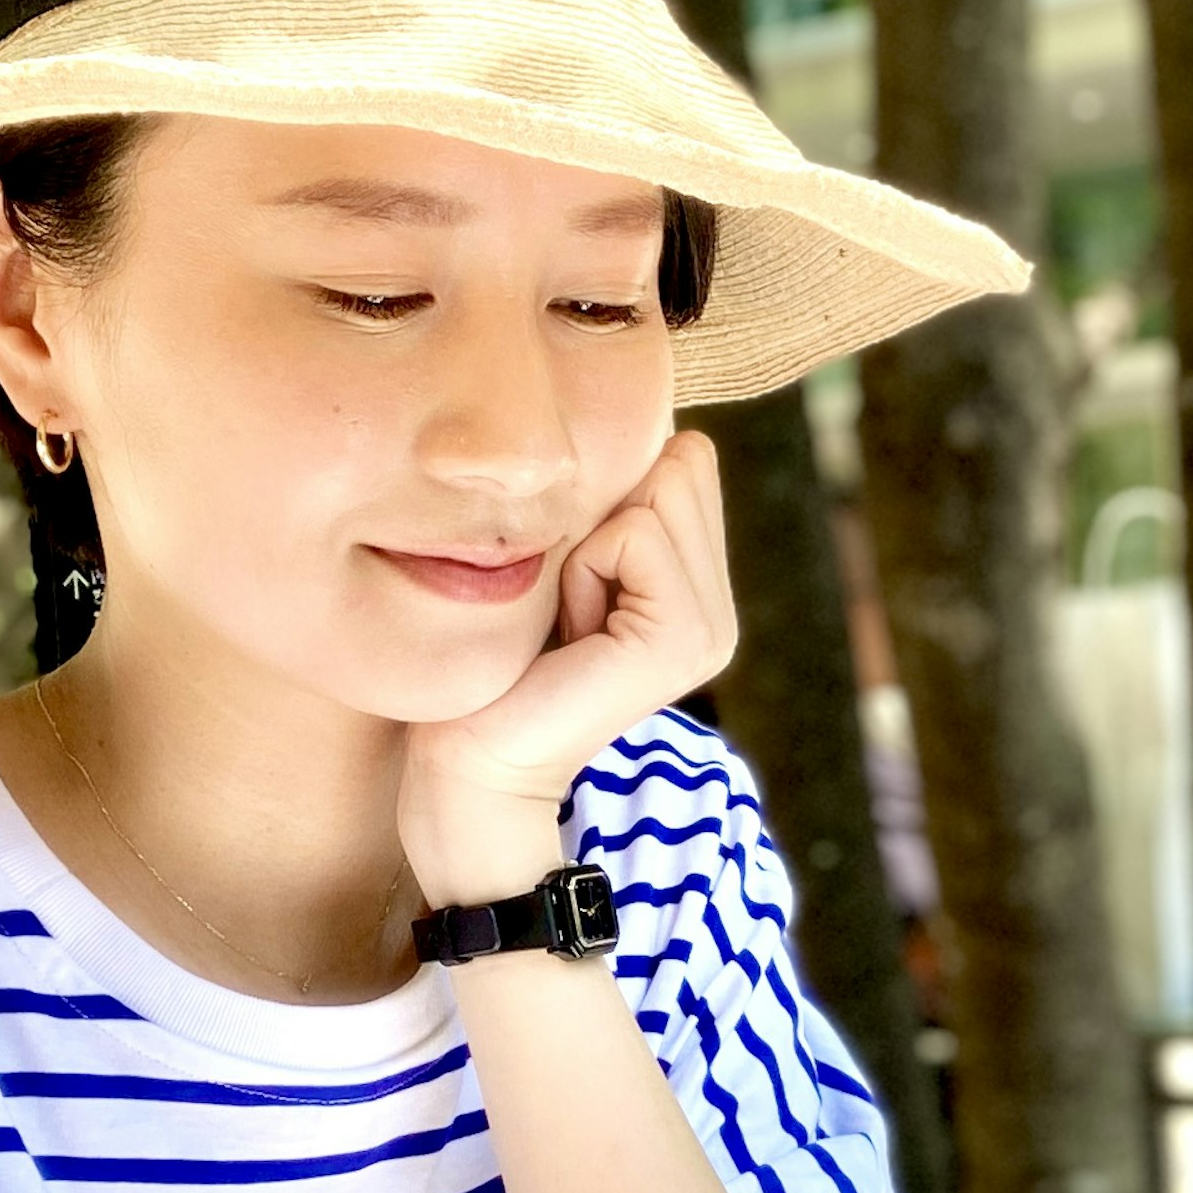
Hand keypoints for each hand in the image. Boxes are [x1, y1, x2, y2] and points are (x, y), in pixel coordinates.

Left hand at [401, 431, 736, 905]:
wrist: (472, 766)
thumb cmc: (496, 664)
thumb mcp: (563, 563)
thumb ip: (613, 505)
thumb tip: (655, 427)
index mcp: (697, 591)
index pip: (685, 460)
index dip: (605, 498)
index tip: (568, 582)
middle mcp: (719, 610)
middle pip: (679, 467)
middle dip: (599, 517)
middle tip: (565, 604)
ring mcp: (711, 629)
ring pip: (657, 494)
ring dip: (585, 545)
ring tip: (567, 621)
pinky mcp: (682, 640)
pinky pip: (635, 534)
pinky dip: (583, 569)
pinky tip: (570, 634)